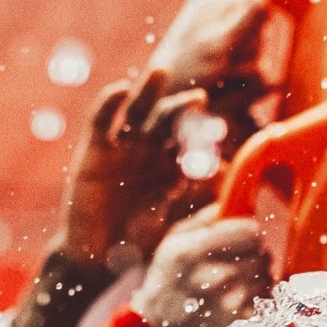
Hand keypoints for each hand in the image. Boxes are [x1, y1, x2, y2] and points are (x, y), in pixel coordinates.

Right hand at [57, 0, 276, 267]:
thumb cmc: (140, 238)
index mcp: (174, 161)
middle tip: (201, 98)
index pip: (194, 137)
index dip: (208, 129)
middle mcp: (150, 147)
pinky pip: (101, 120)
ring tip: (161, 71)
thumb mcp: (175, 217)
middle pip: (170, 117)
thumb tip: (231, 181)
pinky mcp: (95, 148)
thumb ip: (198, 198)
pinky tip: (120, 88)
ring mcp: (123, 145)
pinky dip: (109, 103)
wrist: (97, 255)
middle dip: (182, 106)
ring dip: (148, 89)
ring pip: (138, 109)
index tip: (225, 126)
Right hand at [133, 210, 274, 326]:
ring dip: (259, 276)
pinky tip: (241, 298)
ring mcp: (229, 304)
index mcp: (191, 252)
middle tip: (244, 258)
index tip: (249, 232)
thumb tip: (233, 200)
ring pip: (266, 276)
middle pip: (262, 253)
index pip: (250, 231)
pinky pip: (267, 299)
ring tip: (239, 280)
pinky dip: (260, 296)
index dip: (253, 229)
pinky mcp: (241, 323)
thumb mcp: (173, 242)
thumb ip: (204, 220)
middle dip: (257, 253)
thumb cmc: (168, 280)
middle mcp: (213, 278)